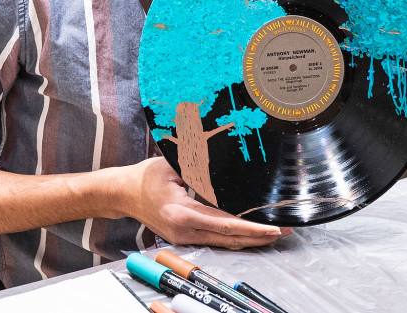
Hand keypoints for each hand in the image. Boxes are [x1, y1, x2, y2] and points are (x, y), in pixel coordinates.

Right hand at [118, 157, 290, 249]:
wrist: (123, 193)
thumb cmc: (144, 177)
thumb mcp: (171, 164)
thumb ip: (198, 165)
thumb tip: (225, 163)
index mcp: (182, 213)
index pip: (225, 224)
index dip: (251, 228)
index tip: (272, 228)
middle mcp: (184, 231)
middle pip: (229, 239)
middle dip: (258, 237)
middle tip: (284, 232)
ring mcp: (184, 238)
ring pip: (224, 243)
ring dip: (250, 240)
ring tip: (273, 235)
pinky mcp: (184, 238)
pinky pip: (215, 240)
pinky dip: (235, 238)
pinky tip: (250, 235)